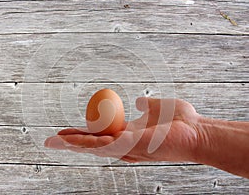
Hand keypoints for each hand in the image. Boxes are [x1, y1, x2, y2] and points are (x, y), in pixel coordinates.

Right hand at [44, 97, 200, 162]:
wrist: (197, 131)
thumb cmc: (181, 121)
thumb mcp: (157, 107)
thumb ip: (146, 105)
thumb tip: (139, 102)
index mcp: (128, 134)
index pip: (100, 135)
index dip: (83, 133)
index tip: (68, 130)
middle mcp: (124, 144)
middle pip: (92, 144)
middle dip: (71, 142)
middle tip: (51, 140)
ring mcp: (127, 147)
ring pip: (93, 147)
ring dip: (73, 144)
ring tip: (54, 141)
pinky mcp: (132, 147)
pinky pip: (105, 145)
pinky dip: (86, 143)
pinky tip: (71, 140)